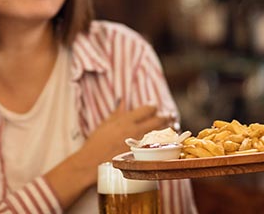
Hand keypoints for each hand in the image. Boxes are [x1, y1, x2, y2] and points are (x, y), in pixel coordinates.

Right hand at [45, 105, 172, 206]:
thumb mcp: (105, 124)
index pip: (147, 109)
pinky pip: (158, 146)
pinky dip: (164, 142)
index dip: (153, 106)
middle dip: (166, 116)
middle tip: (169, 115)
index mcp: (126, 120)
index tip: (154, 106)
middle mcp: (135, 130)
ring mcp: (139, 144)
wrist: (91, 163)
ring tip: (172, 125)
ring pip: (161, 133)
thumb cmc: (96, 143)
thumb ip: (117, 112)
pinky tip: (167, 140)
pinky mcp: (141, 155)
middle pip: (158, 120)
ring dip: (169, 128)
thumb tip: (122, 100)